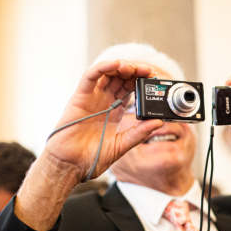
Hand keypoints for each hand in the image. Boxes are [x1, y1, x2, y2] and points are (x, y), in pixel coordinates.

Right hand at [45, 60, 163, 181]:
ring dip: (121, 66)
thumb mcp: (122, 145)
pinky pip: (90, 76)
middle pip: (121, 78)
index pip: (130, 89)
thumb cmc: (92, 158)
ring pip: (107, 73)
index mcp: (115, 111)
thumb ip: (139, 133)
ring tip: (134, 67)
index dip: (141, 81)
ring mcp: (92, 97)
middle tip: (147, 71)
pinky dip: (103, 67)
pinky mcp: (79, 96)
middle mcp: (104, 101)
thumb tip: (159, 122)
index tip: (153, 79)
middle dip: (135, 71)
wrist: (71, 165)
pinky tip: (116, 64)